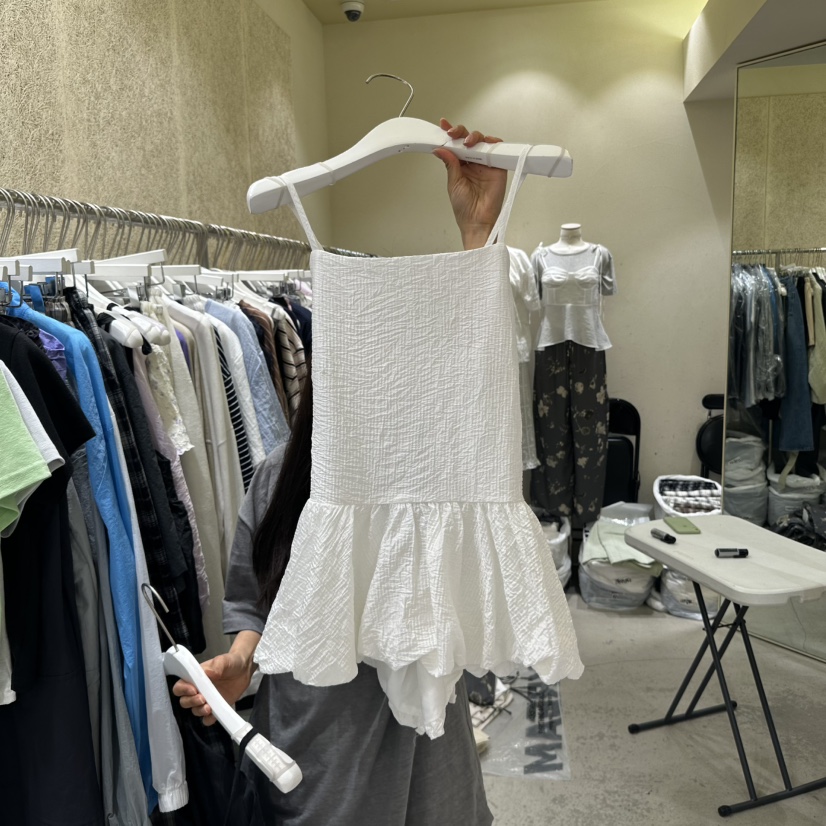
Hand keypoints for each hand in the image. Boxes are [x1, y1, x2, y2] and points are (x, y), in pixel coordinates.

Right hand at [172, 650, 254, 725]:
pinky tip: (214, 716)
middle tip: (203, 699)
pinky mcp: (216, 708)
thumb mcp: (225, 660)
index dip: (183, 690)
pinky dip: (208, 720)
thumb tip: (208, 673)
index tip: (193, 689)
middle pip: (184, 701)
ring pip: (195, 710)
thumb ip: (217, 665)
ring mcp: (207, 700)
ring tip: (209, 708)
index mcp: (195, 678)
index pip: (180, 687)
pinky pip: (207, 719)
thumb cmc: (231, 662)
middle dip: (191, 702)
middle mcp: (198, 690)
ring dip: (199, 711)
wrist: (244, 670)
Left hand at [432, 118, 506, 249]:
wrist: (478, 221)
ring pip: (482, 141)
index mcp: (460, 166)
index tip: (443, 125)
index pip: (455, 146)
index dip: (450, 134)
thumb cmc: (465, 208)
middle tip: (453, 134)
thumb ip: (450, 164)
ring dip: (474, 137)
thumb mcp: (453, 183)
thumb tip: (441, 149)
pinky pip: (497, 149)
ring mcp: (485, 163)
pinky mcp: (498, 167)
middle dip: (461, 133)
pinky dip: (492, 142)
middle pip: (468, 139)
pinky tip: (485, 143)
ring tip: (467, 143)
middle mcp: (473, 162)